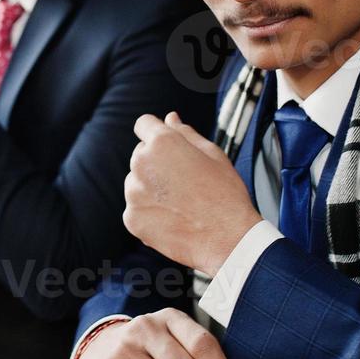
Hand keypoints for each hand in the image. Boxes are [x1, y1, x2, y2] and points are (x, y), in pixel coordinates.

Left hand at [123, 112, 259, 276]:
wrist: (228, 239)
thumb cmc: (225, 195)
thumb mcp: (212, 154)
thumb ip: (185, 133)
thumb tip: (170, 118)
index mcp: (162, 143)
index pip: (144, 124)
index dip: (156, 132)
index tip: (167, 146)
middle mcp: (141, 164)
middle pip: (141, 155)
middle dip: (157, 163)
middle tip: (185, 182)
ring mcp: (133, 193)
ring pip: (137, 182)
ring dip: (152, 188)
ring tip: (181, 203)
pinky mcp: (131, 218)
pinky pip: (136, 208)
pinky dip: (150, 212)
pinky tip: (174, 219)